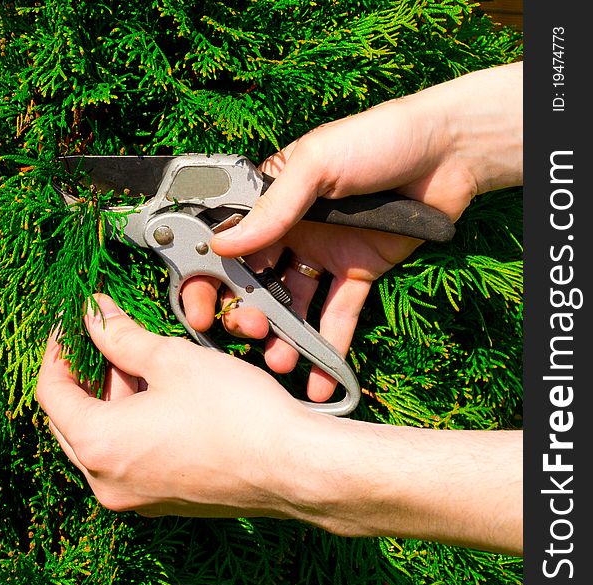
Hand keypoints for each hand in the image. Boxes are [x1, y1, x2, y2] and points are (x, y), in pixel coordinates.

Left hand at [36, 294, 522, 554]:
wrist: (295, 467)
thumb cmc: (235, 413)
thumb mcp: (171, 361)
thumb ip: (120, 336)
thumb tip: (94, 314)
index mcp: (97, 445)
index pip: (51, 390)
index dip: (57, 349)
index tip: (72, 322)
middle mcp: (106, 482)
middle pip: (70, 419)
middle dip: (83, 376)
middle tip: (102, 338)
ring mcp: (134, 499)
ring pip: (100, 441)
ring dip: (109, 400)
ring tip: (138, 362)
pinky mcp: (162, 502)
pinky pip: (127, 460)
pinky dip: (130, 426)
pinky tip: (158, 397)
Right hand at [182, 62, 522, 401]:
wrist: (449, 150)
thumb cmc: (376, 138)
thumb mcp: (315, 164)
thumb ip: (271, 208)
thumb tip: (221, 244)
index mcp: (269, 200)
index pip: (225, 243)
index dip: (206, 277)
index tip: (199, 308)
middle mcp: (290, 230)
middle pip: (253, 281)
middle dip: (244, 312)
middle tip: (249, 331)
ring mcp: (322, 254)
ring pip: (291, 305)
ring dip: (281, 336)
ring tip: (279, 360)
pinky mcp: (358, 273)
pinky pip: (337, 317)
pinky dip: (328, 348)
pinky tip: (318, 380)